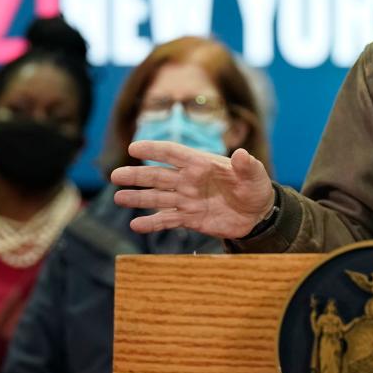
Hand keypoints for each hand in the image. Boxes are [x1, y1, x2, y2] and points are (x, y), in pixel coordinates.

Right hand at [111, 141, 275, 239]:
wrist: (258, 215)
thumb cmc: (256, 189)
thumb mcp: (255, 176)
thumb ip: (247, 166)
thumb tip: (243, 154)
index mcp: (201, 164)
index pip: (173, 153)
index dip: (154, 149)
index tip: (134, 147)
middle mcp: (189, 180)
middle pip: (158, 175)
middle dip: (137, 175)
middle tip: (115, 175)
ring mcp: (187, 199)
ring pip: (157, 197)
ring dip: (138, 198)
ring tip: (118, 198)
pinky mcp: (189, 218)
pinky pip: (167, 220)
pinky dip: (152, 223)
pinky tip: (136, 225)